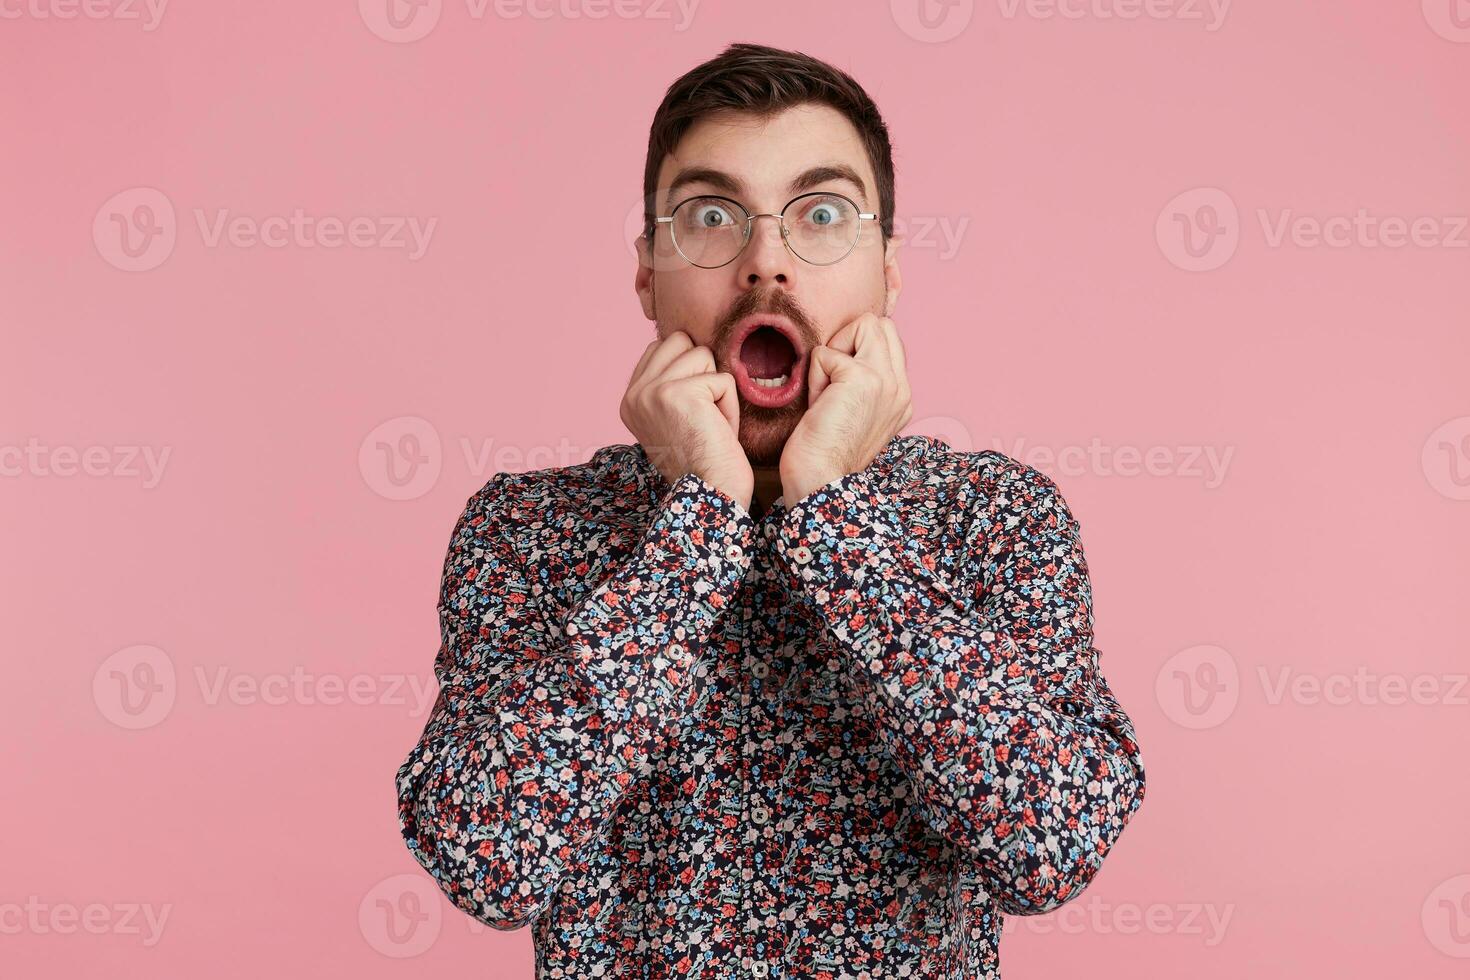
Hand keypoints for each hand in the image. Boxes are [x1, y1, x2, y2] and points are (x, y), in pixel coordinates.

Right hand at [620, 330, 753, 510]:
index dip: (689, 370)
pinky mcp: (680, 393)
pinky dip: (730, 406)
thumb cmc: (703, 460)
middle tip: (703, 414)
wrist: (710, 495)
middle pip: (681, 341)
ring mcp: (654, 391)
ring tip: (711, 424)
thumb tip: (686, 343)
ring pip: (703, 355)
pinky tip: (719, 432)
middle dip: (703, 372)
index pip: (661, 347)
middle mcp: (635, 393)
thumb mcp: (673, 417)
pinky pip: (722, 379)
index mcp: (630, 399)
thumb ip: (670, 382)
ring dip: (718, 390)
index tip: (692, 411)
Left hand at [779, 314, 912, 504]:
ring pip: (863, 324)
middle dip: (848, 340)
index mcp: (902, 397)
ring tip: (827, 391)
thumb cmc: (825, 452)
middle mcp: (902, 387)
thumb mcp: (854, 412)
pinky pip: (826, 352)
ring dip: (834, 353)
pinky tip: (818, 404)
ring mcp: (887, 381)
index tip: (839, 385)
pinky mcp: (862, 379)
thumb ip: (860, 383)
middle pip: (880, 324)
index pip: (888, 340)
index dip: (855, 349)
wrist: (820, 481)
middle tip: (832, 379)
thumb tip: (841, 353)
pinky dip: (814, 375)